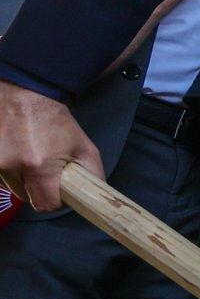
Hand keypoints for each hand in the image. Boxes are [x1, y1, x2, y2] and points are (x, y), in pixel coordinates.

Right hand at [0, 83, 101, 213]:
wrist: (25, 93)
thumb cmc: (57, 121)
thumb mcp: (85, 148)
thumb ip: (92, 176)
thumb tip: (92, 198)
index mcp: (39, 167)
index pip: (45, 206)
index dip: (54, 201)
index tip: (58, 189)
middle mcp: (11, 166)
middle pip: (26, 197)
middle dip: (37, 188)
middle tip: (44, 168)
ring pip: (10, 186)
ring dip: (20, 177)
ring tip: (29, 155)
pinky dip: (7, 168)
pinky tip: (16, 151)